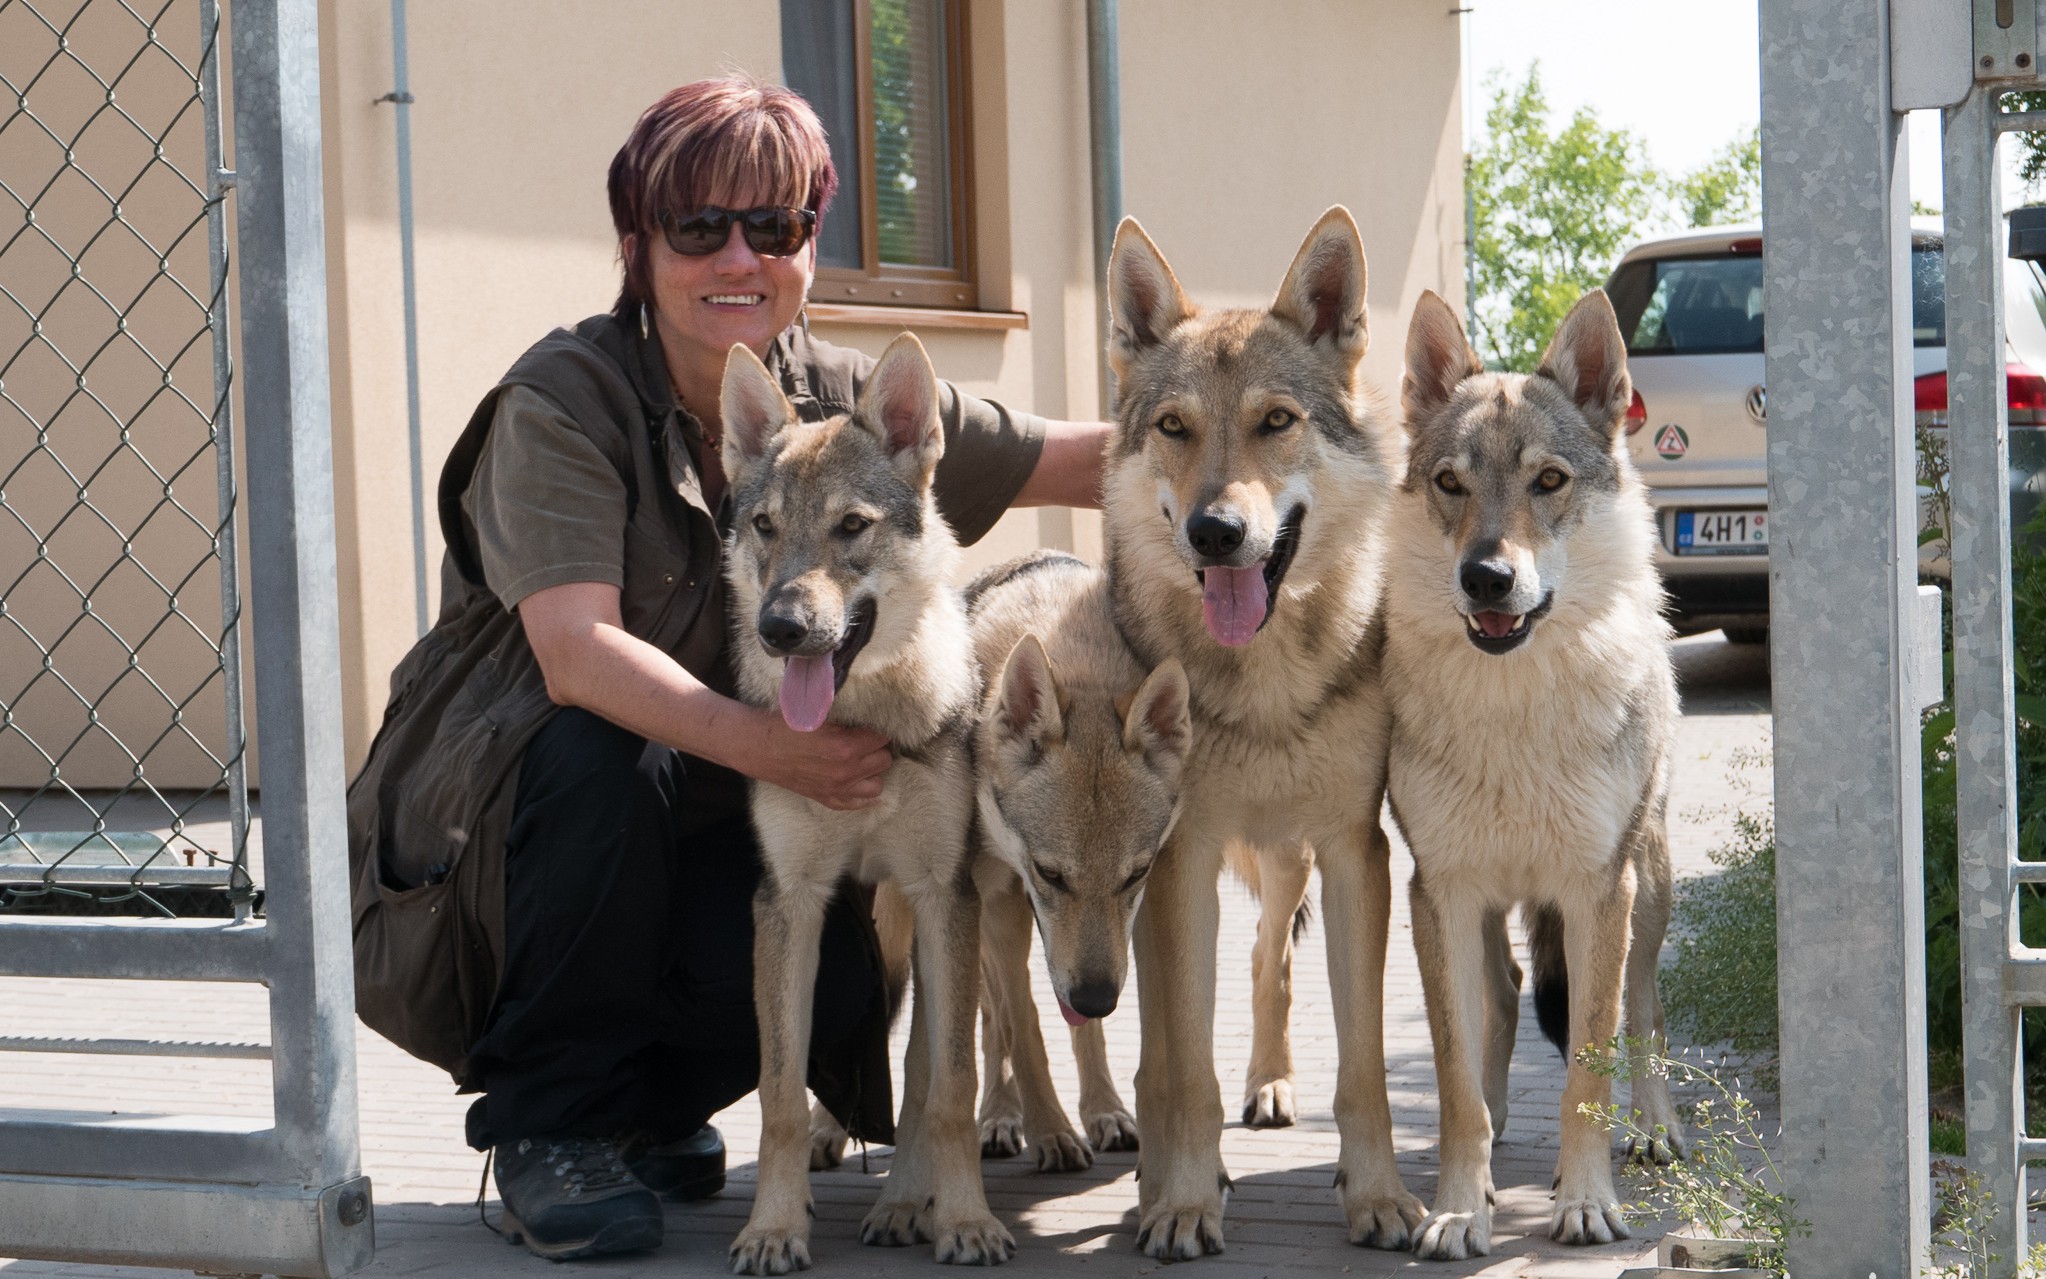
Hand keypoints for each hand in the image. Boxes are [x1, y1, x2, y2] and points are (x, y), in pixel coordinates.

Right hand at [738, 709, 892, 809]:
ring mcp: (836, 789)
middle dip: (877, 748)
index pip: (882, 737)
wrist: (758, 747)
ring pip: (877, 785)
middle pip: (884, 760)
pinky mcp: (826, 799)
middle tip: (865, 739)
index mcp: (845, 747)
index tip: (870, 724)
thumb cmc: (786, 724)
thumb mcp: (819, 712)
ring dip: (873, 771)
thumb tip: (872, 710)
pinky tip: (857, 779)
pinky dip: (862, 793)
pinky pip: (857, 804)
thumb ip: (848, 714)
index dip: (877, 728)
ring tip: (863, 759)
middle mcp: (845, 772)